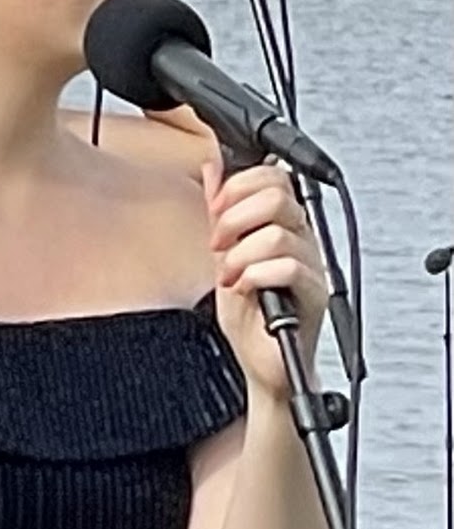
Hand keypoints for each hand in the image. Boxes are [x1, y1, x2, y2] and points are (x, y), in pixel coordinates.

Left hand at [202, 159, 328, 401]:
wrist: (259, 359)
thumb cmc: (248, 311)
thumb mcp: (223, 251)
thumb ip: (221, 210)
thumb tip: (213, 169)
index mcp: (282, 223)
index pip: (274, 177)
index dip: (239, 186)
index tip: (215, 208)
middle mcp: (301, 239)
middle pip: (279, 197)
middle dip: (235, 218)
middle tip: (218, 243)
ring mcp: (311, 265)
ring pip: (278, 234)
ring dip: (240, 255)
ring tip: (230, 275)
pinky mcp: (315, 294)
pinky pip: (289, 268)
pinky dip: (255, 275)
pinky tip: (244, 288)